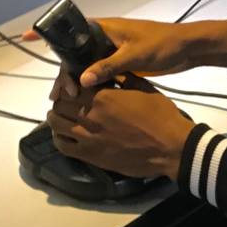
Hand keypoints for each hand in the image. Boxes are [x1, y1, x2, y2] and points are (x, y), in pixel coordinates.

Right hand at [23, 18, 226, 89]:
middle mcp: (104, 37)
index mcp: (105, 28)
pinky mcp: (119, 62)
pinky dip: (87, 84)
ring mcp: (110, 50)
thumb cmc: (162, 44)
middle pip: (75, 54)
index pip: (71, 29)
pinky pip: (96, 73)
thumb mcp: (135, 55)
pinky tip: (81, 100)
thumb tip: (81, 80)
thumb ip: (108, 66)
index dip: (49, 33)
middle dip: (63, 72)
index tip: (27, 36)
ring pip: (84, 65)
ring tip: (65, 101)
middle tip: (60, 95)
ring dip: (74, 81)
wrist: (188, 49)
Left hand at [47, 76, 194, 178]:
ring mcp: (87, 137)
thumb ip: (119, 77)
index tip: (75, 85)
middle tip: (69, 100)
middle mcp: (89, 115)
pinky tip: (64, 135)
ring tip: (64, 116)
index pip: (71, 85)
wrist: (170, 147)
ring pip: (56, 123)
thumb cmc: (160, 114)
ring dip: (57, 117)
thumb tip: (102, 70)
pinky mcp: (90, 155)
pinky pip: (63, 146)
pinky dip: (58, 138)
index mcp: (102, 96)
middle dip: (62, 99)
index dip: (70, 83)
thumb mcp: (142, 86)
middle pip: (60, 104)